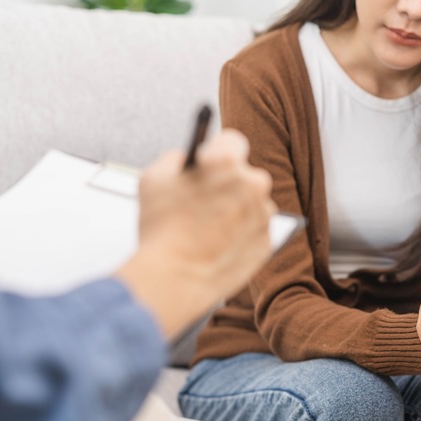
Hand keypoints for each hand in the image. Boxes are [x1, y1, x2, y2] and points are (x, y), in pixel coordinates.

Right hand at [119, 129, 275, 337]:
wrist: (175, 279)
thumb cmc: (162, 228)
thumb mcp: (152, 179)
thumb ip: (174, 160)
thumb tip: (188, 159)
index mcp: (227, 162)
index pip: (232, 141)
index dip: (217, 151)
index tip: (209, 160)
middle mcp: (254, 184)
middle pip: (244, 175)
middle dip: (227, 183)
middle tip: (206, 198)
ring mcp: (264, 215)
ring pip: (252, 204)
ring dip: (236, 211)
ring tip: (208, 228)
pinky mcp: (267, 241)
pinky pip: (255, 231)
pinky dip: (241, 235)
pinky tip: (218, 244)